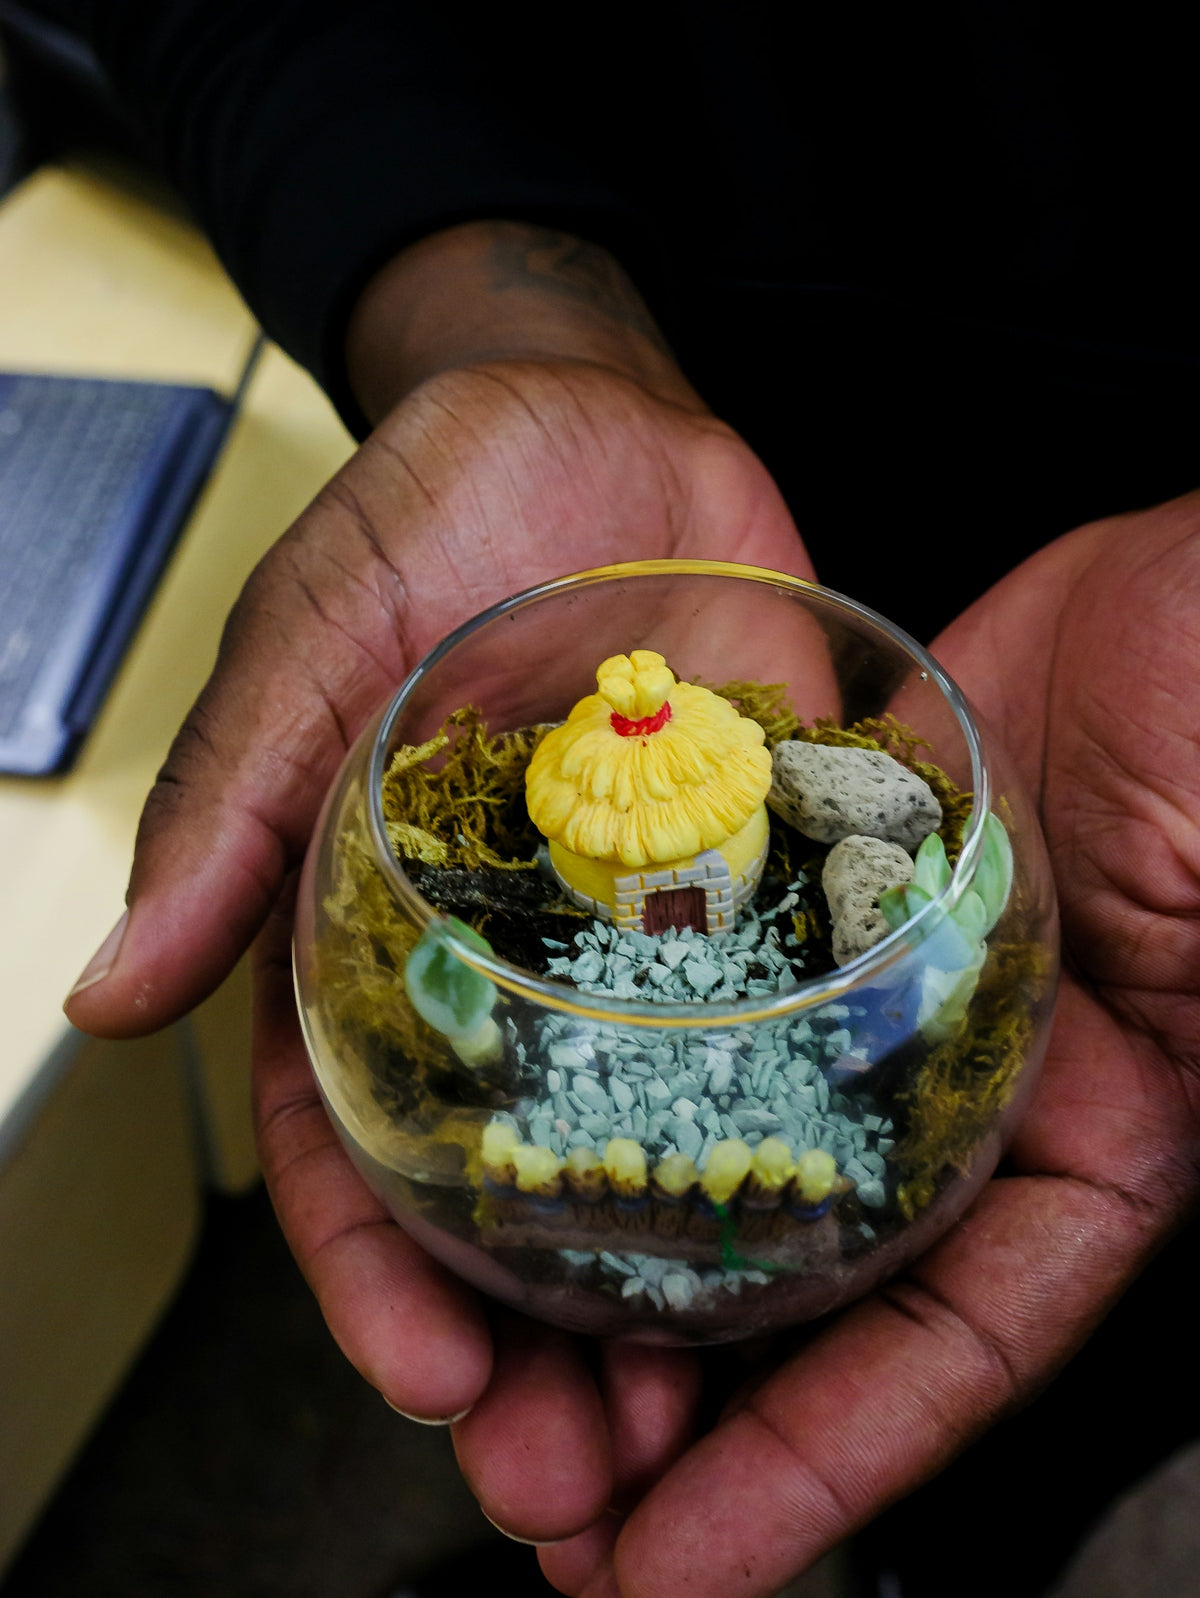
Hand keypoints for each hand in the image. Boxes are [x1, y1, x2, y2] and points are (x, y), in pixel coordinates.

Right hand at [63, 223, 808, 1468]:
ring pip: (641, 1149)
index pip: (351, 1142)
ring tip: (689, 1418)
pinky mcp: (750, 888)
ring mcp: (636, 937)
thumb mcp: (314, 643)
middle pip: (502, 1191)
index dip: (376, 1273)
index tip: (428, 1376)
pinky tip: (818, 1232)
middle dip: (522, 1342)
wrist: (604, 426)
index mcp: (369, 932)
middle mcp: (505, 961)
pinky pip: (771, 1034)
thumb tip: (112, 987)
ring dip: (656, 1294)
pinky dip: (784, 1143)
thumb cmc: (434, 516)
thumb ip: (230, 810)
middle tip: (567, 1470)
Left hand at [522, 491, 1199, 1594]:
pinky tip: (512, 1145)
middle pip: (809, 1293)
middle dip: (677, 1414)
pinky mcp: (796, 908)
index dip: (816, 1475)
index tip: (675, 1568)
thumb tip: (1156, 1176)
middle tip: (542, 1500)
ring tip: (489, 1370)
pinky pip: (684, 1016)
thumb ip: (1195, 1063)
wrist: (1168, 578)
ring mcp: (867, 1004)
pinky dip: (606, 1086)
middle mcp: (963, 1095)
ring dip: (612, 1274)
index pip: (943, 1353)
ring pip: (723, 1167)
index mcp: (1093, 1140)